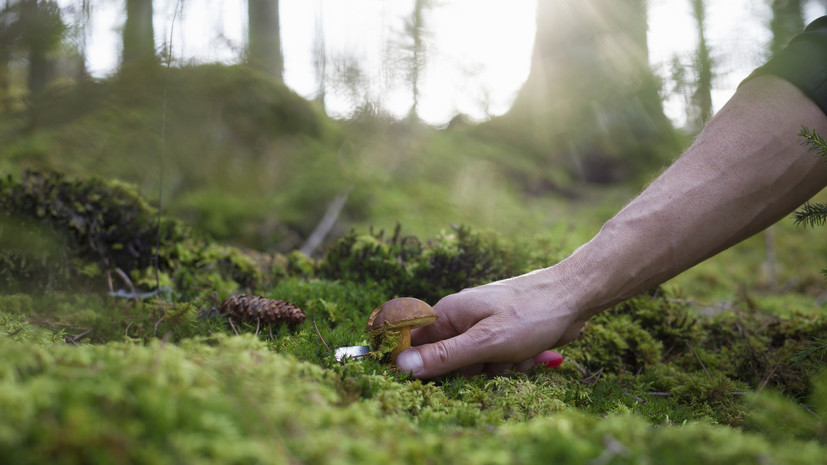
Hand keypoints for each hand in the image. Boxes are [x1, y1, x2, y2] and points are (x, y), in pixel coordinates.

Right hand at [396, 269, 585, 377]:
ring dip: (496, 369)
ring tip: (516, 354)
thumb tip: (402, 365)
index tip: (437, 378)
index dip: (417, 364)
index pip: (412, 342)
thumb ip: (443, 356)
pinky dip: (511, 363)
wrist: (575, 297)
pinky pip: (495, 360)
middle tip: (491, 362)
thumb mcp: (485, 342)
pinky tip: (528, 353)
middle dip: (470, 370)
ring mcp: (482, 326)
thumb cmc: (532, 313)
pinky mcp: (502, 334)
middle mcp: (461, 318)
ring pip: (474, 365)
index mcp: (448, 313)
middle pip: (446, 360)